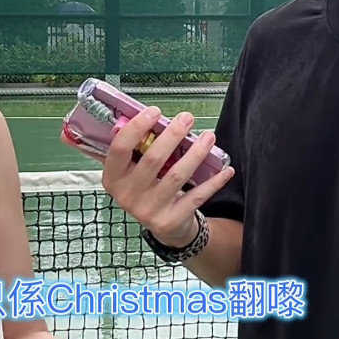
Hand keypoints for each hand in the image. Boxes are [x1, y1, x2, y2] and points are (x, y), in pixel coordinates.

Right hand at [102, 108, 233, 247]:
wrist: (165, 226)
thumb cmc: (149, 189)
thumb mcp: (133, 172)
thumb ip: (136, 150)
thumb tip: (150, 119)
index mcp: (114, 178)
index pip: (119, 149)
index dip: (136, 128)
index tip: (154, 111)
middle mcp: (127, 195)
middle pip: (152, 159)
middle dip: (172, 135)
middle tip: (187, 118)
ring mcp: (149, 210)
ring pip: (176, 175)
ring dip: (195, 153)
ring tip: (208, 137)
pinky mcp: (171, 219)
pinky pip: (196, 196)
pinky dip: (213, 182)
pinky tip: (225, 169)